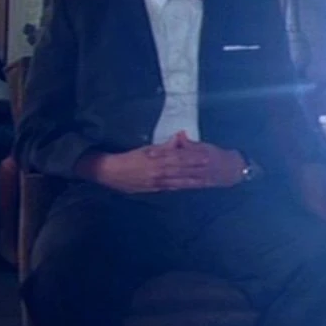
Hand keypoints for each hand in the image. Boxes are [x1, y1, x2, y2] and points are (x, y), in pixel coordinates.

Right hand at [79, 131, 243, 193]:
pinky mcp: (155, 188)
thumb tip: (179, 137)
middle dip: (199, 168)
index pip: (180, 156)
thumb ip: (165, 146)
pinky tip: (193, 186)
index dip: (194, 157)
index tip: (207, 155)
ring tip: (209, 178)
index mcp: (158, 157)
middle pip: (184, 169)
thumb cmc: (130, 158)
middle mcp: (160, 169)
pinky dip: (184, 186)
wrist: (111, 172)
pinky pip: (172, 187)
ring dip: (195, 179)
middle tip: (214, 167)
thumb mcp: (148, 148)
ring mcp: (158, 180)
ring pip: (180, 179)